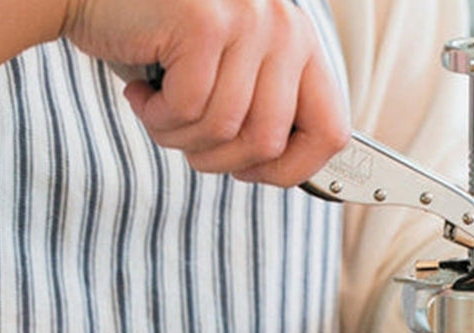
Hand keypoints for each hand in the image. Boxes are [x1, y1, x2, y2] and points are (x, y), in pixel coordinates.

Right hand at [63, 0, 349, 183]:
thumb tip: (286, 172)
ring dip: (180, 138)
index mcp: (300, 46)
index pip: (331, 133)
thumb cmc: (160, 50)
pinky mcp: (204, 20)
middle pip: (269, 142)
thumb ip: (262, 118)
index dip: (291, 170)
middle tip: (185, 138)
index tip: (250, 169)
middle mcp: (284, 26)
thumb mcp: (227, 84)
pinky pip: (189, 109)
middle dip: (219, 159)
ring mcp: (248, 18)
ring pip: (225, 129)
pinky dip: (157, 117)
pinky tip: (142, 91)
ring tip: (159, 110)